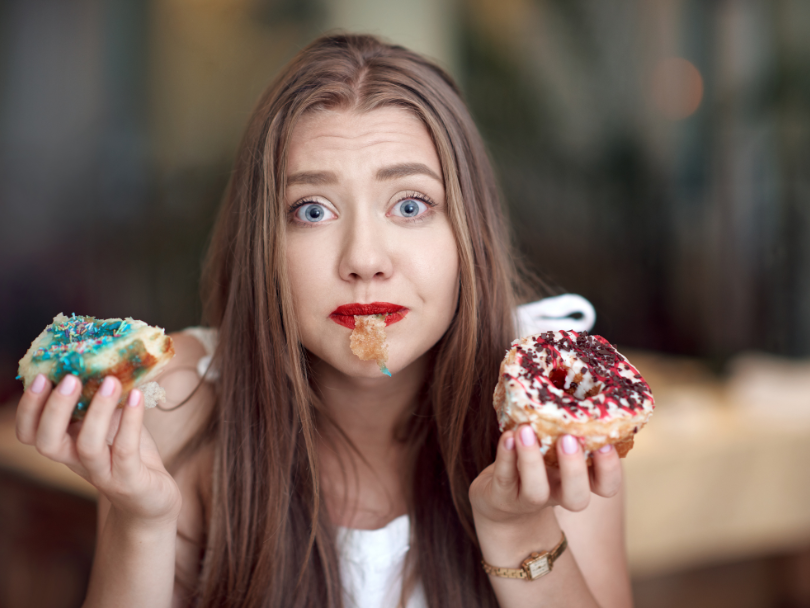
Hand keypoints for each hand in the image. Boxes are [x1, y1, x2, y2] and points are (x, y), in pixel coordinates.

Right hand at [16, 374, 181, 525]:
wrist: (153, 500)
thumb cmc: (130, 455)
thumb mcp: (112, 424)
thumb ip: (102, 400)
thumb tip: (105, 356)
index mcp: (67, 446)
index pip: (30, 433)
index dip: (29, 408)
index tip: (39, 376)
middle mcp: (78, 462)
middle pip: (48, 443)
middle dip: (54, 409)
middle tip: (69, 377)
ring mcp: (104, 474)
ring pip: (87, 446)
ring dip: (96, 411)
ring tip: (110, 381)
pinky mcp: (130, 481)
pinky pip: (126, 450)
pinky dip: (131, 421)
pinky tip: (137, 396)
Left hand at [469, 425, 621, 528]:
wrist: (501, 498)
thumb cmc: (537, 460)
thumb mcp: (556, 444)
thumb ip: (567, 422)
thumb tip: (576, 367)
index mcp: (579, 480)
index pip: (606, 485)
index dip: (610, 469)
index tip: (606, 444)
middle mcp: (558, 494)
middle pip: (577, 498)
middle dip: (574, 469)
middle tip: (568, 439)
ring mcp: (528, 500)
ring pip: (536, 492)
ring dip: (532, 460)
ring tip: (526, 430)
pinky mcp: (502, 497)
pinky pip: (504, 479)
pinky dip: (505, 456)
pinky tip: (506, 436)